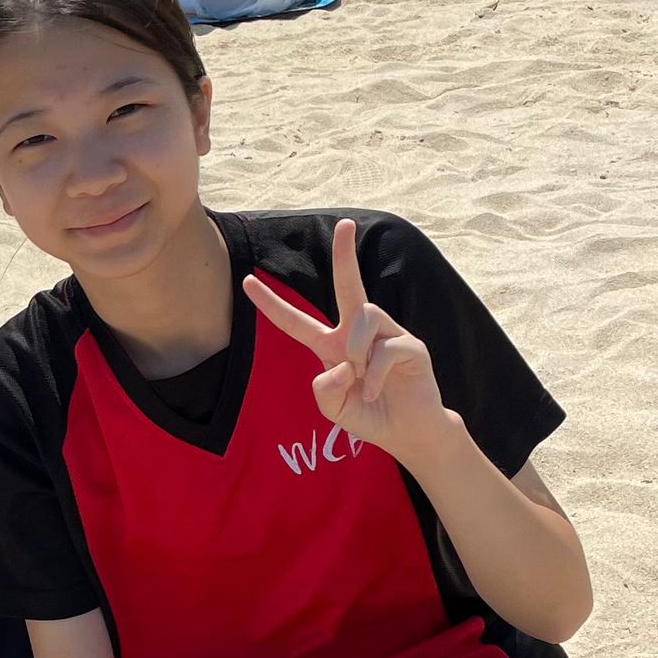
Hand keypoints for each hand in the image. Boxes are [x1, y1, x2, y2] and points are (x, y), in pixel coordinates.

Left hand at [243, 217, 456, 468]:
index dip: (272, 305)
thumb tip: (341, 364)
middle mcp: (359, 333)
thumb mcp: (334, 410)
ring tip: (362, 381)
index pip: (297, 322)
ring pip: (363, 318)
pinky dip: (375, 376)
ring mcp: (387, 335)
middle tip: (345, 224)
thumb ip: (324, 391)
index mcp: (333, 347)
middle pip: (349, 286)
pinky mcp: (411, 345)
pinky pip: (386, 349)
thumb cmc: (369, 416)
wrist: (407, 433)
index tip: (246, 281)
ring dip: (357, 351)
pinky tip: (375, 392)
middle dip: (346, 255)